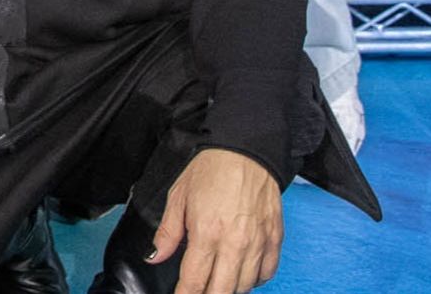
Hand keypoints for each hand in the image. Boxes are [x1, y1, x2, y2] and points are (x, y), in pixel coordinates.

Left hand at [150, 148, 282, 293]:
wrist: (246, 151)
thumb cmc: (211, 170)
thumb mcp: (179, 197)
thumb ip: (167, 232)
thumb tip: (155, 256)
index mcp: (207, 233)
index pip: (194, 281)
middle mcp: (235, 243)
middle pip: (221, 290)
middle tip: (198, 291)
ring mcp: (258, 242)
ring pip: (245, 285)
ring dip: (229, 288)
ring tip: (217, 282)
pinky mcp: (275, 238)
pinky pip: (267, 272)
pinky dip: (254, 279)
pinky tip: (242, 274)